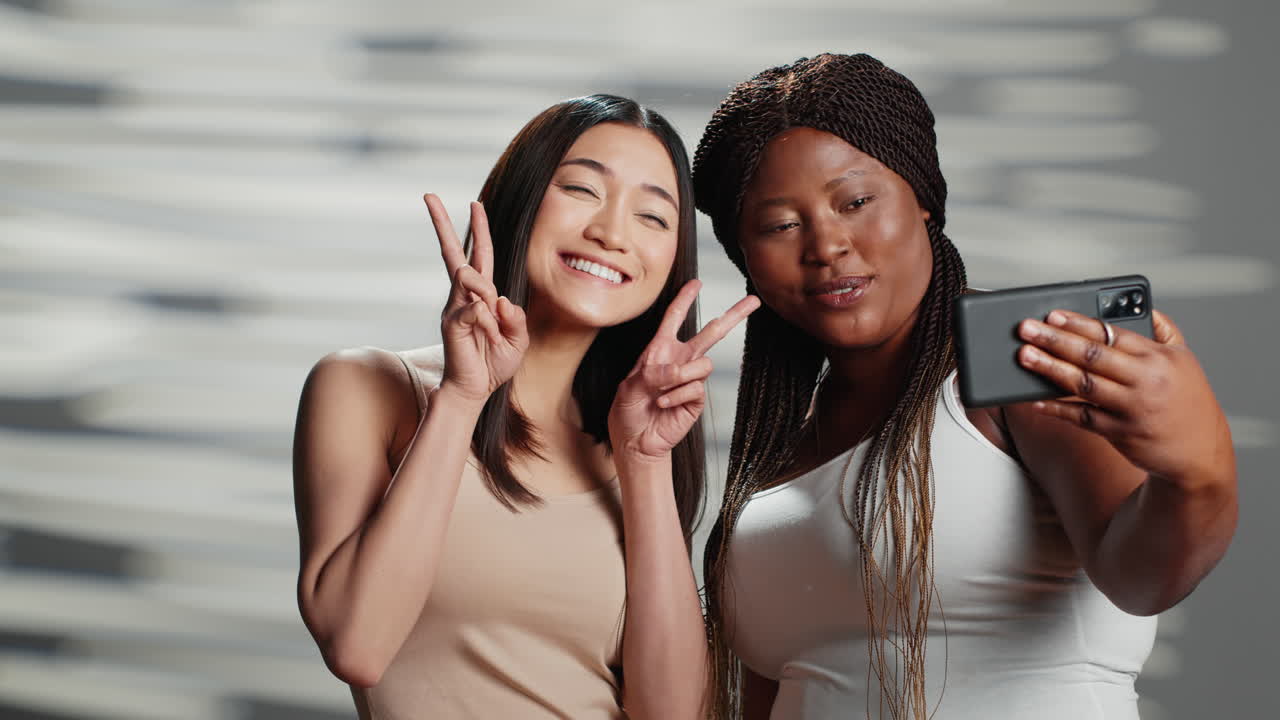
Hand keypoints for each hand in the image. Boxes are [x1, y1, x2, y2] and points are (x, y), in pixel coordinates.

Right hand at [425, 194, 528, 404]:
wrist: (476, 389)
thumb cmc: (494, 363)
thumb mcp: (518, 339)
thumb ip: (516, 318)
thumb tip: (500, 300)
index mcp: (483, 295)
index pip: (480, 255)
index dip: (479, 229)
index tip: (474, 202)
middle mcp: (464, 295)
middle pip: (453, 251)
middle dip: (442, 222)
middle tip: (428, 195)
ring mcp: (455, 307)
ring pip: (468, 276)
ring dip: (486, 292)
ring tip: (494, 325)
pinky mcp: (452, 322)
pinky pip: (474, 309)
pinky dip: (487, 321)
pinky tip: (488, 335)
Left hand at [608, 280, 759, 464]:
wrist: (635, 441)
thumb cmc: (627, 411)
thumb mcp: (629, 386)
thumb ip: (653, 372)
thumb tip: (680, 369)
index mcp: (659, 351)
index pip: (674, 318)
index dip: (685, 299)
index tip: (696, 282)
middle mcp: (679, 361)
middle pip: (711, 333)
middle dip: (733, 315)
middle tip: (754, 301)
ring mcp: (690, 380)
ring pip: (704, 363)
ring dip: (680, 376)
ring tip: (660, 392)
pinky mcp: (697, 399)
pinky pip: (696, 387)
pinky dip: (677, 395)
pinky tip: (663, 405)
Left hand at [1016, 309, 1233, 486]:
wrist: (1201, 452)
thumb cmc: (1188, 401)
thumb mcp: (1184, 360)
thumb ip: (1165, 332)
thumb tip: (1147, 307)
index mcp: (1158, 357)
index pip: (1111, 334)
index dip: (1078, 324)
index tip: (1051, 315)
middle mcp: (1145, 380)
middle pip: (1092, 356)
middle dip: (1054, 340)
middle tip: (1026, 329)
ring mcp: (1131, 408)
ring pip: (1083, 384)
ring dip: (1049, 369)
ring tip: (1024, 356)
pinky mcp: (1120, 432)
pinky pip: (1081, 417)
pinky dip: (1057, 409)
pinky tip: (1035, 400)